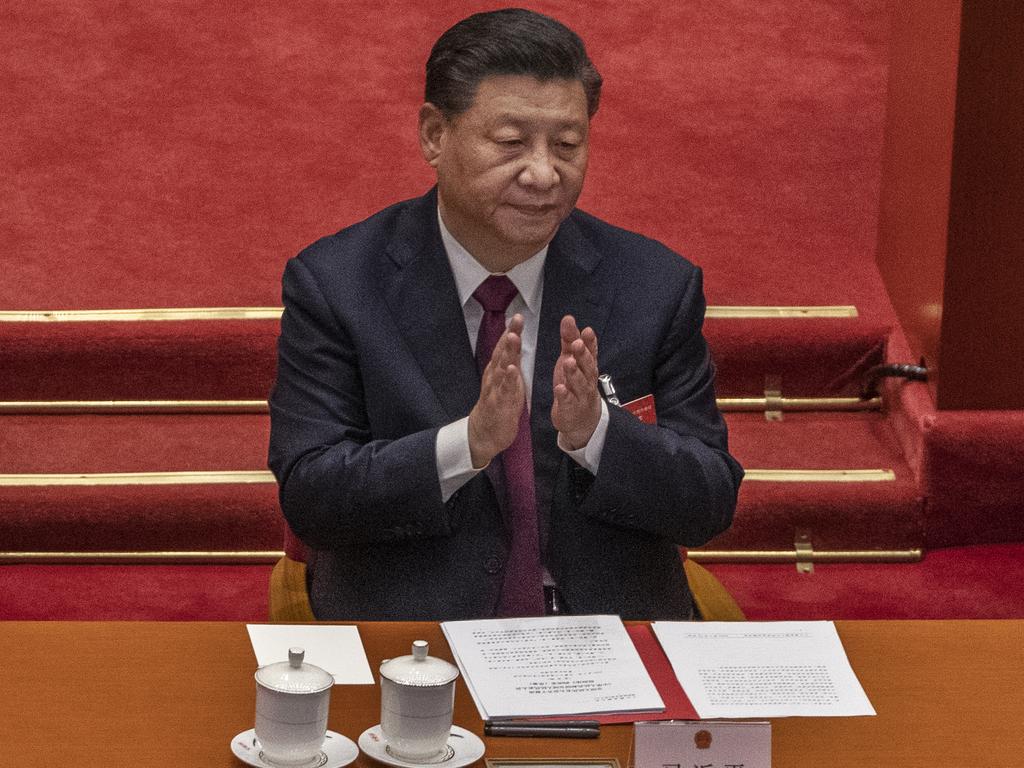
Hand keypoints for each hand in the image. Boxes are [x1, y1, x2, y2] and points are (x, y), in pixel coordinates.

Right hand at [468, 314, 526, 467]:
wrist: (484, 433)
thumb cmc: (498, 404)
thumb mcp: (506, 380)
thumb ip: (509, 361)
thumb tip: (513, 342)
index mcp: (498, 370)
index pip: (504, 347)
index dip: (511, 331)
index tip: (517, 315)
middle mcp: (494, 376)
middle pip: (502, 352)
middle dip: (510, 335)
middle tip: (516, 319)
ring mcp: (495, 390)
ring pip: (502, 368)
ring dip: (507, 352)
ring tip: (513, 337)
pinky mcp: (500, 404)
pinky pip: (505, 390)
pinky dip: (509, 379)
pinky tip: (513, 369)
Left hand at [551, 315, 601, 449]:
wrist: (582, 419)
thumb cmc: (575, 385)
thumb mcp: (571, 360)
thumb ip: (569, 341)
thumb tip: (568, 319)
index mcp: (587, 366)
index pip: (591, 352)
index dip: (590, 342)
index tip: (587, 331)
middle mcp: (587, 379)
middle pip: (587, 366)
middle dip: (583, 355)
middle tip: (578, 344)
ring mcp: (580, 395)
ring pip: (579, 383)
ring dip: (574, 372)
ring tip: (568, 362)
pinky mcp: (571, 408)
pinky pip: (568, 401)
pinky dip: (564, 395)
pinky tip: (560, 388)